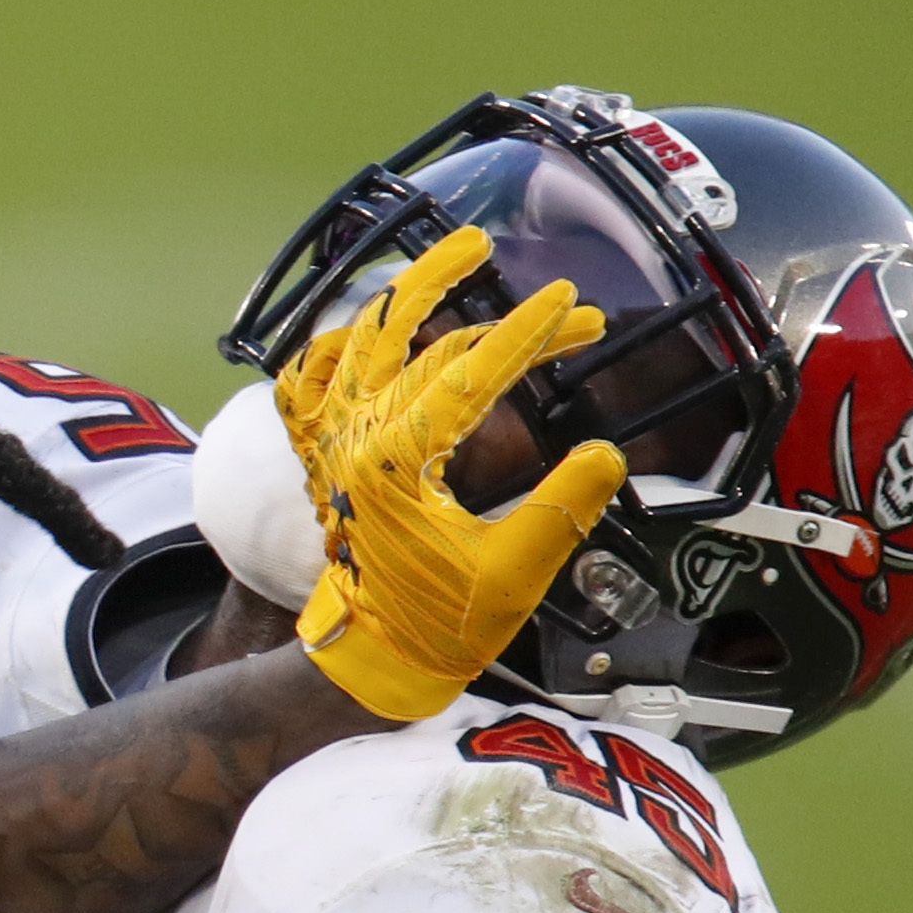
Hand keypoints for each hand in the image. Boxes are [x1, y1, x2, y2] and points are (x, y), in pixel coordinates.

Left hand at [276, 226, 625, 719]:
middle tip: (565, 302)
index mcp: (394, 462)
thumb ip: (562, 509)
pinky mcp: (318, 454)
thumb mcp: (514, 573)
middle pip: (425, 345)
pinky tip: (363, 324)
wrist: (370, 657)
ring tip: (460, 254)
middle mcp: (351, 438)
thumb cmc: (439, 623)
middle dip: (503, 320)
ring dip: (410, 295)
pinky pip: (306, 381)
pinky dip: (333, 345)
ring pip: (359, 340)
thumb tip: (606, 452)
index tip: (573, 304)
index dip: (528, 334)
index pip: (470, 374)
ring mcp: (327, 442)